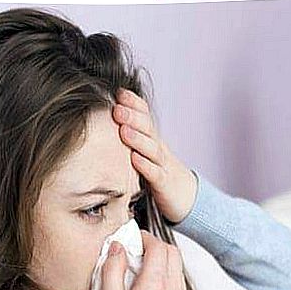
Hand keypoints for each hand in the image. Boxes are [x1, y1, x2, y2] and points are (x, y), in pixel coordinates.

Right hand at [99, 231, 189, 289]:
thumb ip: (111, 273)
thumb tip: (116, 248)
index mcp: (156, 287)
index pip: (158, 247)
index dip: (144, 238)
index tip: (131, 240)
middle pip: (173, 254)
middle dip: (156, 247)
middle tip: (137, 252)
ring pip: (179, 270)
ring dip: (163, 262)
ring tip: (141, 271)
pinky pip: (180, 288)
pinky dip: (168, 279)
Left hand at [112, 88, 197, 223]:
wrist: (186, 196)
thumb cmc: (158, 171)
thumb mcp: (144, 151)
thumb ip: (130, 135)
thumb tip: (105, 119)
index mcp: (151, 138)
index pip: (145, 116)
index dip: (134, 104)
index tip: (119, 93)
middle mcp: (158, 148)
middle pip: (148, 129)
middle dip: (133, 117)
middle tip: (118, 109)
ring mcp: (163, 165)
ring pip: (152, 150)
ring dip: (138, 139)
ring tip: (124, 131)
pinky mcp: (164, 184)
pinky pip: (156, 174)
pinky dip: (146, 166)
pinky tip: (135, 160)